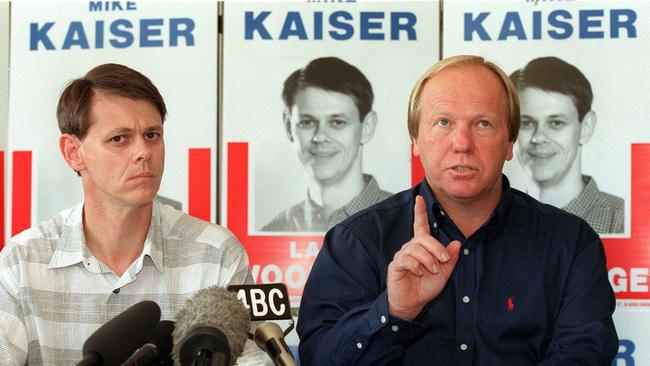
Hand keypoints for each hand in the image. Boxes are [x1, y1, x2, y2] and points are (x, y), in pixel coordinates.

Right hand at [387, 195, 460, 320]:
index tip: (419, 198)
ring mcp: (402, 256)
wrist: (413, 304)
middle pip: (423, 238)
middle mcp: (411, 248)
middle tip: (444, 259)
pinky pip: (406, 259)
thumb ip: (450, 258)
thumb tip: (457, 243)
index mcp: (422, 247)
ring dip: (428, 260)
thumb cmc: (425, 287)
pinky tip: (419, 273)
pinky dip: (416, 266)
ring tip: (431, 271)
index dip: (419, 212)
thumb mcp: (444, 272)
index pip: (420, 225)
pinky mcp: (396, 265)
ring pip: (416, 248)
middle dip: (436, 248)